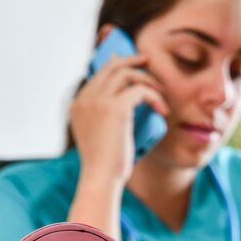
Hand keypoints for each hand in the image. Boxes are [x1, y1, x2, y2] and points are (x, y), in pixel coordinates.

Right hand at [69, 53, 168, 184]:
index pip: (98, 74)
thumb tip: (124, 108)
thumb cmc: (104, 166)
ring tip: (161, 93)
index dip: (116, 65)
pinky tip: (162, 110)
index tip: (134, 66)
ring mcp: (98, 101)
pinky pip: (140, 90)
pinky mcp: (115, 108)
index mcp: (78, 105)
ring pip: (126, 74)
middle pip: (111, 67)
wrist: (101, 179)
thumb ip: (104, 120)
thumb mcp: (100, 139)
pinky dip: (155, 97)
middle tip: (148, 62)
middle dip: (132, 61)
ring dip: (147, 80)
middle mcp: (85, 99)